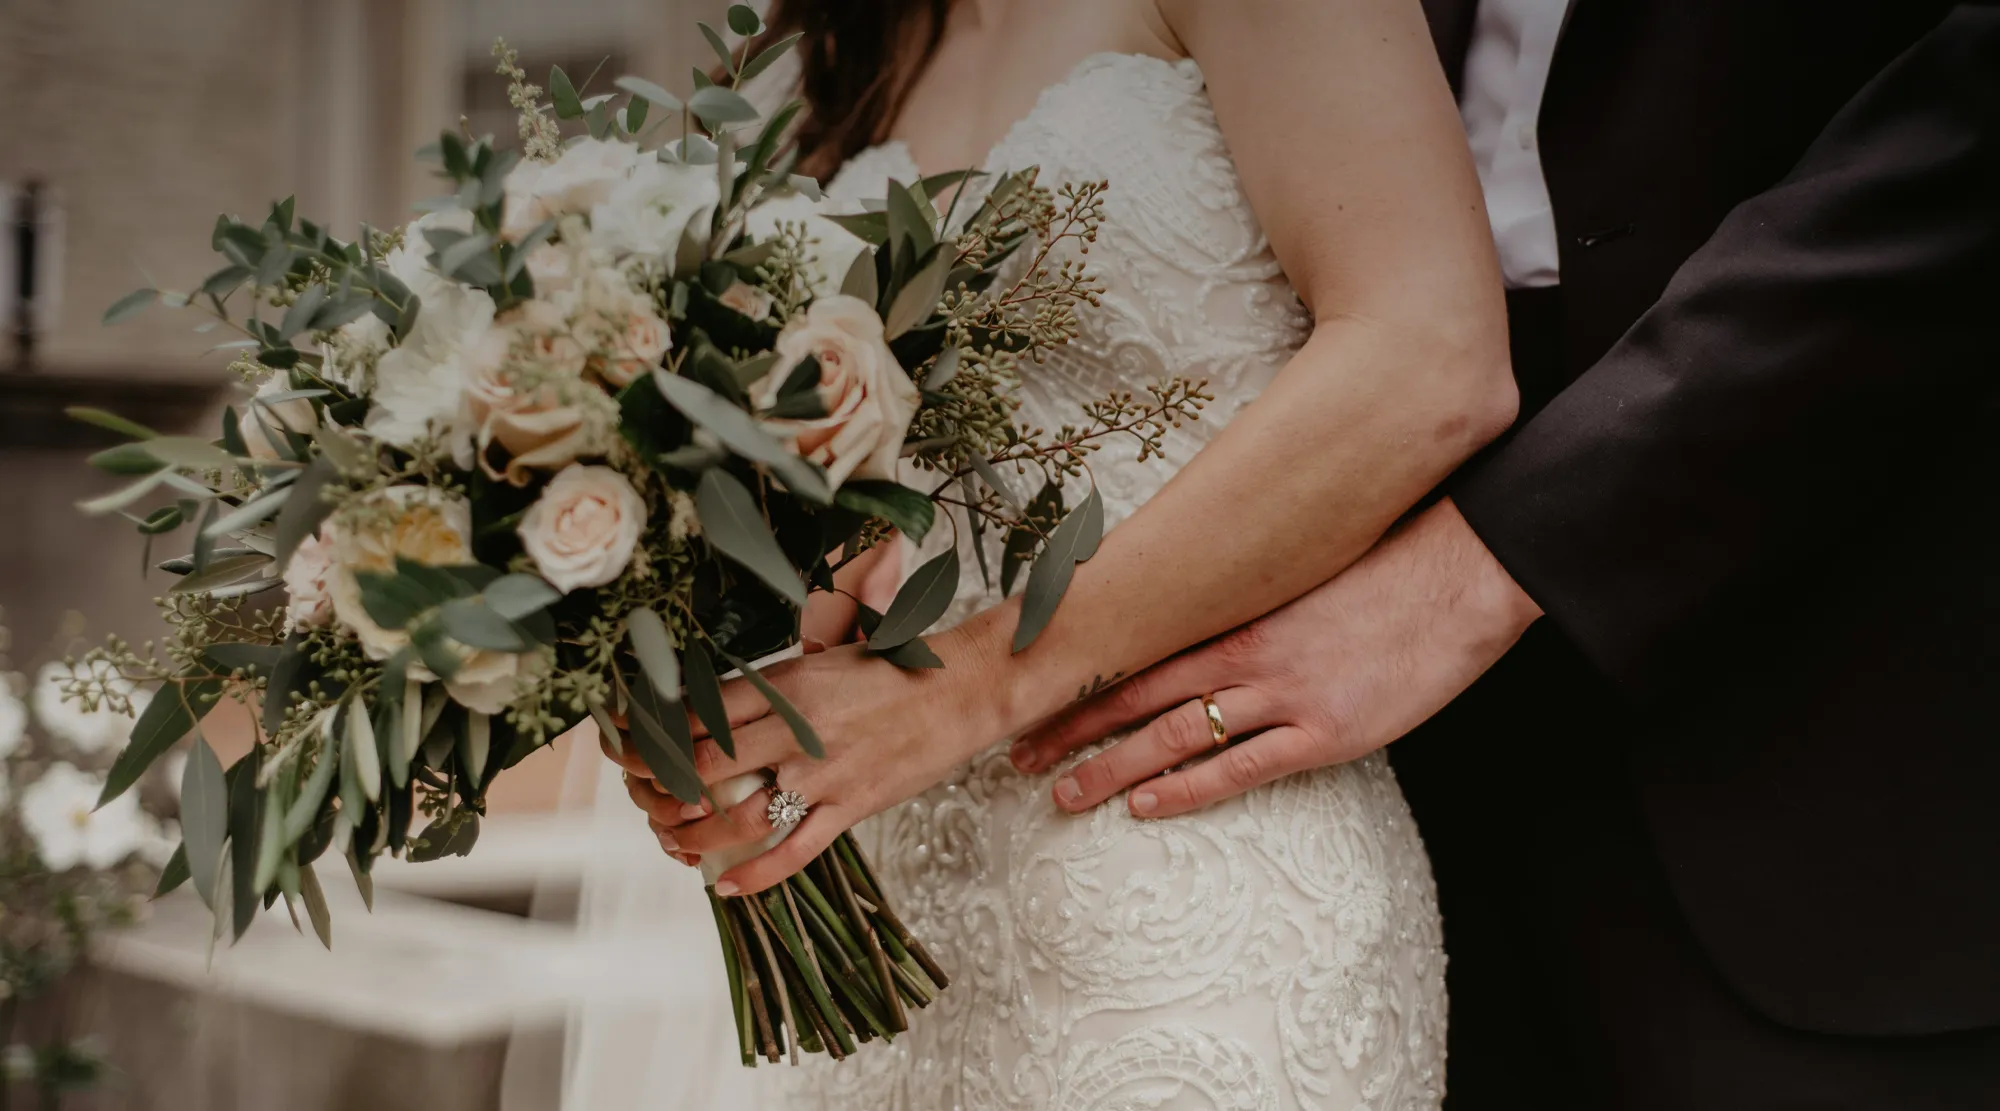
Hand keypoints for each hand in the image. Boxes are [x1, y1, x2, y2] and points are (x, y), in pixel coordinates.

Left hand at [607, 541, 908, 870]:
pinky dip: (756, 876)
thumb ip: (770, 685)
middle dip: (658, 789)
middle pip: (703, 767)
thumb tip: (714, 704)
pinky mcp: (853, 807)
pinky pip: (795, 852)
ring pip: (739, 819)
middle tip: (640, 797)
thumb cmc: (893, 668)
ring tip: (673, 843)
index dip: (651, 735)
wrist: (962, 687)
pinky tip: (726, 887)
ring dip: (694, 838)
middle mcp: (797, 729)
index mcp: (785, 684)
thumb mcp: (822, 658)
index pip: (697, 714)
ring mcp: (825, 774)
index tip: (626, 746)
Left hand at [1010, 499, 1542, 818]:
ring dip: (1111, 767)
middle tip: (1017, 754)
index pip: (1137, 647)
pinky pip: (1241, 768)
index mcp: (1237, 609)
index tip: (1032, 692)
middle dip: (1072, 727)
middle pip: (1136, 693)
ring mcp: (1283, 693)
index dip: (1082, 675)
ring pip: (1174, 735)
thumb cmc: (1386, 567)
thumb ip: (1250, 598)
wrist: (1461, 574)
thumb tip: (1202, 609)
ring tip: (1062, 794)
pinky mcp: (1325, 730)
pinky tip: (1144, 806)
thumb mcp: (1302, 572)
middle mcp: (1245, 650)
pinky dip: (1186, 790)